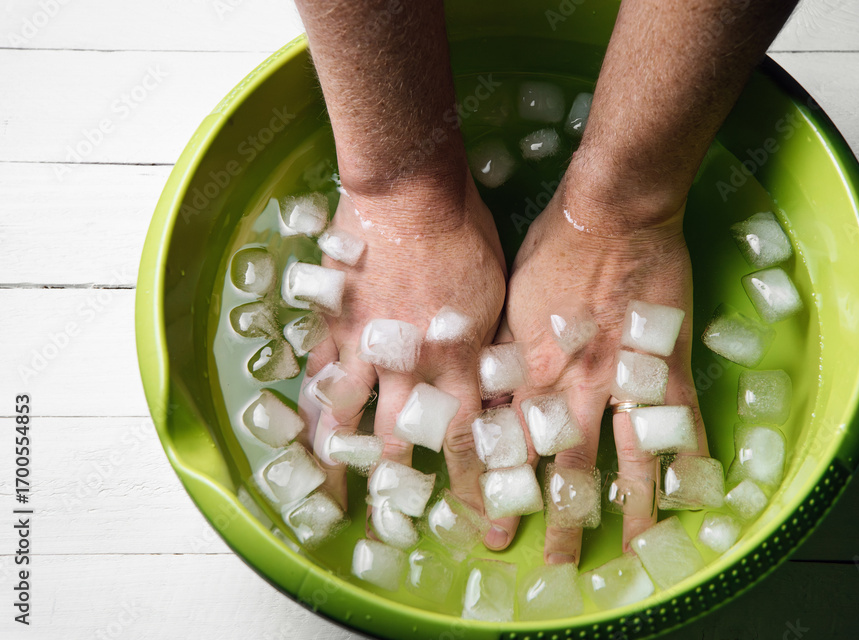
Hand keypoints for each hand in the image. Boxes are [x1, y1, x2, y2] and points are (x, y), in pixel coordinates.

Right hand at [298, 174, 505, 521]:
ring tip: (332, 497)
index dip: (471, 488)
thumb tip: (497, 392)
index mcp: (457, 361)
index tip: (478, 524)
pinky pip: (318, 376)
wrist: (410, 193)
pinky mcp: (334, 325)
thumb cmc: (467, 236)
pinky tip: (305, 433)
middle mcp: (409, 366)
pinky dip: (313, 408)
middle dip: (399, 488)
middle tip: (394, 523)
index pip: (465, 441)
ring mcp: (365, 348)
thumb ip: (490, 351)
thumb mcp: (498, 299)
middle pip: (401, 441)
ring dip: (341, 461)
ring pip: (348, 419)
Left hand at [499, 182, 708, 562]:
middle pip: (567, 465)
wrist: (611, 211)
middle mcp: (576, 385)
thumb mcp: (506, 304)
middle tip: (557, 561)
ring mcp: (624, 377)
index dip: (502, 490)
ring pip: (627, 457)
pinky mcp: (666, 363)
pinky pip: (683, 421)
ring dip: (631, 507)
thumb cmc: (552, 247)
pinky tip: (696, 494)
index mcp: (531, 370)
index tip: (492, 527)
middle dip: (561, 516)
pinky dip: (690, 459)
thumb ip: (501, 357)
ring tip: (634, 550)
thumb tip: (485, 399)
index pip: (512, 446)